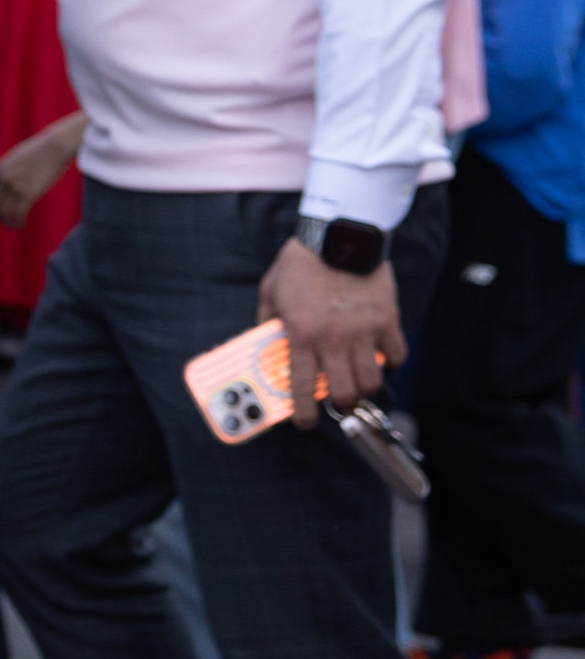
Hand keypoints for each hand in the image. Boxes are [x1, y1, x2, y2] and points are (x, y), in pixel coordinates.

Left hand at [0, 111, 84, 228]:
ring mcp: (15, 185)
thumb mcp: (17, 157)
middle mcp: (4, 178)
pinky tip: (23, 223)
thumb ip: (9, 169)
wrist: (55, 147)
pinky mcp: (28, 193)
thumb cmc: (40, 151)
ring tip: (15, 225)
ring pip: (4, 210)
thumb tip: (8, 180)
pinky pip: (18, 213)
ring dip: (8, 221)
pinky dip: (18, 221)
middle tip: (5, 221)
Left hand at [259, 234, 403, 427]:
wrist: (338, 235)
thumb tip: (262, 343)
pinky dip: (391, 363)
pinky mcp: (387, 320)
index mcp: (301, 334)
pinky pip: (396, 355)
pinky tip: (381, 357)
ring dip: (365, 386)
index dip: (303, 413)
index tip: (305, 423)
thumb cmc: (301, 262)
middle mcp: (333, 339)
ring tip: (358, 379)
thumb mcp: (270, 290)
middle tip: (337, 398)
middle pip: (344, 392)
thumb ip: (266, 321)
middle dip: (340, 403)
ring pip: (372, 381)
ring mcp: (364, 332)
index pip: (301, 387)